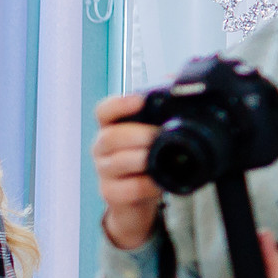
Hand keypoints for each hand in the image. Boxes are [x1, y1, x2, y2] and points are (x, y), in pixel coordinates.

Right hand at [93, 92, 163, 251]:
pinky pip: (128, 188)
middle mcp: (103, 148)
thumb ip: (162, 109)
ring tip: (162, 158)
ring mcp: (104, 171)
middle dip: (139, 135)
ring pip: (117, 162)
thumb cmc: (147, 161)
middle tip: (160, 136)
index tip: (139, 100)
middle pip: (110, 137)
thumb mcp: (154, 134)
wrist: (139, 198)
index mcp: (113, 127)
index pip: (104, 111)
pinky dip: (147, 184)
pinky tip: (159, 181)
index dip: (119, 104)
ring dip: (143, 159)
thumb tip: (174, 79)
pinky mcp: (110, 193)